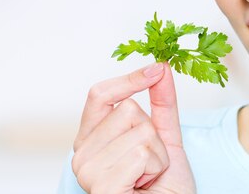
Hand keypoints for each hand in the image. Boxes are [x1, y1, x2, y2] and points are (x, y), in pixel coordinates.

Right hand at [71, 62, 195, 192]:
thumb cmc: (164, 183)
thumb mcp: (166, 135)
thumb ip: (162, 102)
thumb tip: (161, 67)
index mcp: (91, 139)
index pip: (99, 95)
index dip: (129, 80)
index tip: (156, 69)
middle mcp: (82, 154)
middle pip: (129, 110)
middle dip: (154, 134)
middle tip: (149, 162)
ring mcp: (87, 173)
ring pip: (141, 131)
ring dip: (158, 154)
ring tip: (148, 176)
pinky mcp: (101, 189)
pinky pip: (141, 153)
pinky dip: (155, 167)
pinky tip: (144, 185)